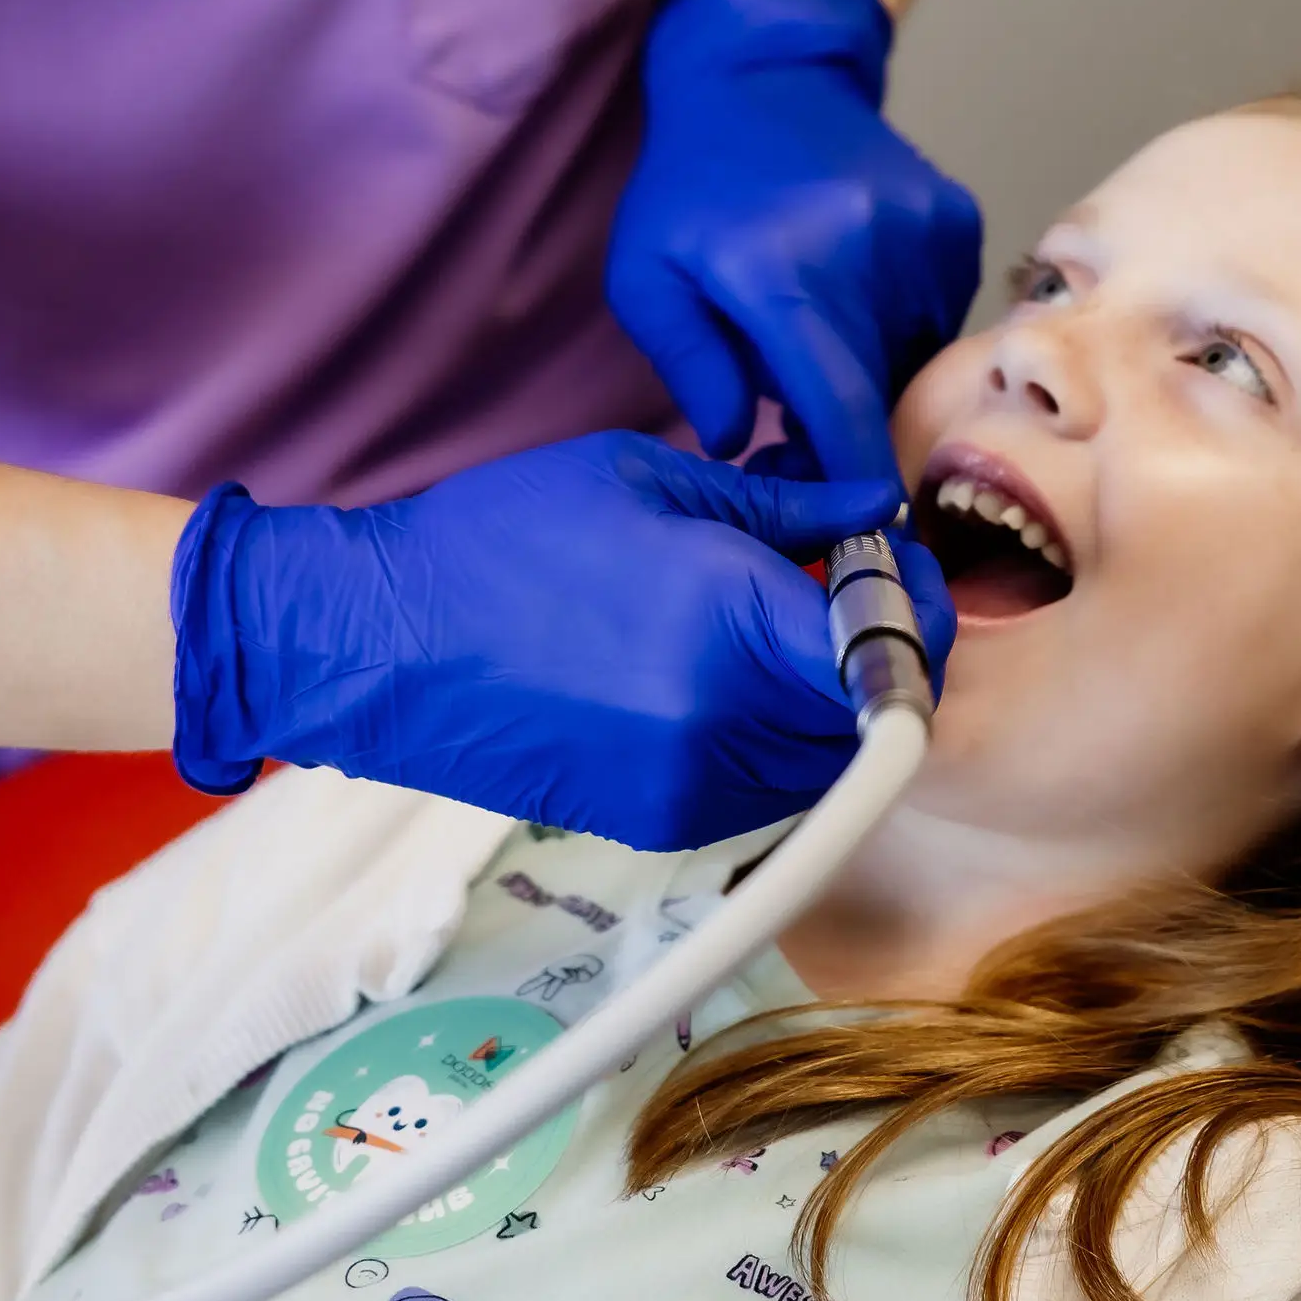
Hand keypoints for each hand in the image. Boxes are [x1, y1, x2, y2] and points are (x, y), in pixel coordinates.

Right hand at [169, 432, 954, 848]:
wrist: (385, 643)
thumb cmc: (502, 537)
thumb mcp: (646, 477)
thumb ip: (777, 505)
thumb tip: (872, 514)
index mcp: (730, 626)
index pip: (892, 655)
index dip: (915, 612)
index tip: (894, 569)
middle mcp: (723, 725)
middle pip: (870, 723)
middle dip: (879, 658)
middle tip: (846, 590)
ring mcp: (689, 788)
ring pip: (822, 766)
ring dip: (828, 705)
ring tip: (777, 630)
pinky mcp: (655, 823)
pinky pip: (761, 792)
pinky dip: (772, 742)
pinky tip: (721, 677)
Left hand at [605, 0, 984, 486]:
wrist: (760, 73)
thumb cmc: (691, 189)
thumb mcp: (647, 278)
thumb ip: (692, 369)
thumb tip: (744, 445)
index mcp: (782, 274)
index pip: (842, 408)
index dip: (858, 484)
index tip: (867, 541)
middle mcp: (866, 251)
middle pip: (879, 390)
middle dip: (844, 425)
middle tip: (792, 417)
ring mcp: (921, 230)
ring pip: (913, 352)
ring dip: (870, 364)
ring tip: (816, 321)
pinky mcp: (955, 218)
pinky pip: (938, 309)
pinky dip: (899, 319)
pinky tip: (854, 283)